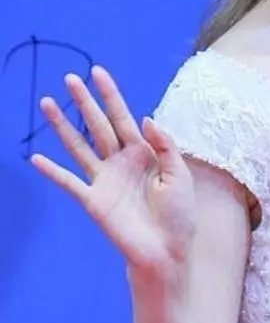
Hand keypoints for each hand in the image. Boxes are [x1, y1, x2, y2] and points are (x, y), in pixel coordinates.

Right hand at [30, 65, 196, 282]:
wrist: (168, 250)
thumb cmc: (179, 214)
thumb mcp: (180, 174)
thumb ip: (165, 145)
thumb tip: (145, 118)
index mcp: (144, 152)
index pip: (123, 116)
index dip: (110, 94)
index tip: (97, 72)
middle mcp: (121, 161)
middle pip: (98, 124)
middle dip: (84, 101)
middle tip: (69, 78)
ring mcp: (104, 179)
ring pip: (79, 146)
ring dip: (62, 125)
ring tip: (46, 103)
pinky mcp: (93, 200)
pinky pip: (69, 182)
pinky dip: (52, 171)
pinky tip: (36, 158)